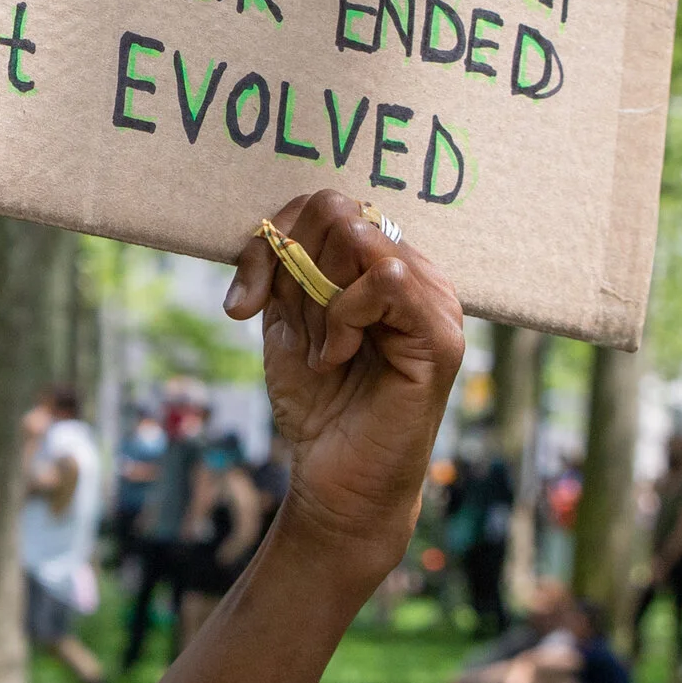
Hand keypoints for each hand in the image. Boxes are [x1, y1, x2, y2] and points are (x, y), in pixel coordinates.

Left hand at [224, 190, 464, 586]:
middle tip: (292, 328)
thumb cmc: (315, 401)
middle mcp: (412, 272)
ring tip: (323, 349)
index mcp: (377, 264)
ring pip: (361, 237)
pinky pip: (388, 279)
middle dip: (291, 271)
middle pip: (337, 213)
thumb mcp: (286, 321)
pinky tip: (338, 355)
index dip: (270, 241)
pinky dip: (345, 313)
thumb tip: (276, 227)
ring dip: (318, 296)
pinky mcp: (439, 336)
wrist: (333, 477)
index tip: (242, 302)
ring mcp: (433, 300)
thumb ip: (286, 269)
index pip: (323, 205)